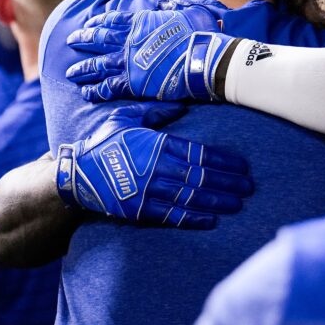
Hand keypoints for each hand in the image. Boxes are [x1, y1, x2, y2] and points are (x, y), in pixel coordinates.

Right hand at [56, 103, 252, 228]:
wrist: (74, 174)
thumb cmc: (102, 141)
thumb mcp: (125, 116)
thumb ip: (155, 110)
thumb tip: (181, 104)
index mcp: (155, 146)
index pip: (198, 154)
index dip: (223, 161)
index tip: (243, 165)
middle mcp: (155, 170)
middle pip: (200, 177)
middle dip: (227, 182)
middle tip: (250, 187)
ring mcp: (148, 193)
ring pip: (190, 198)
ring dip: (217, 201)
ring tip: (238, 204)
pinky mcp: (139, 211)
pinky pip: (172, 216)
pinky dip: (194, 219)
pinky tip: (212, 220)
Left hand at [66, 9, 236, 102]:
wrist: (203, 58)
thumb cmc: (199, 33)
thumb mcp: (185, 9)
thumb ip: (169, 4)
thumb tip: (162, 0)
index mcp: (139, 22)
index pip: (111, 20)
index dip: (98, 22)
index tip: (88, 24)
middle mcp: (128, 41)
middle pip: (98, 39)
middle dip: (82, 40)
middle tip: (70, 41)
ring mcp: (128, 62)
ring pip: (97, 65)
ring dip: (82, 68)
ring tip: (71, 72)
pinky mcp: (132, 83)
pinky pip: (107, 87)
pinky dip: (95, 90)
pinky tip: (86, 93)